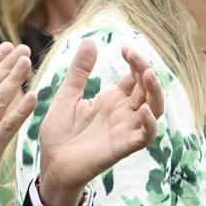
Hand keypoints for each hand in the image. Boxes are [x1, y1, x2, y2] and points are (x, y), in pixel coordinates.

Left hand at [36, 40, 164, 205]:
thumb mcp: (67, 95)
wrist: (51, 164)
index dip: (135, 61)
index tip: (125, 47)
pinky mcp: (122, 147)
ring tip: (147, 74)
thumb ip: (79, 71)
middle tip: (133, 54)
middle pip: (147, 89)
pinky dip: (149, 124)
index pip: (135, 77)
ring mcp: (125, 129)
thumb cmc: (59, 133)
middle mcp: (123, 113)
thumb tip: (90, 41)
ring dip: (155, 92)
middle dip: (145, 69)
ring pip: (154, 109)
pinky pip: (145, 136)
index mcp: (112, 100)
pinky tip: (143, 111)